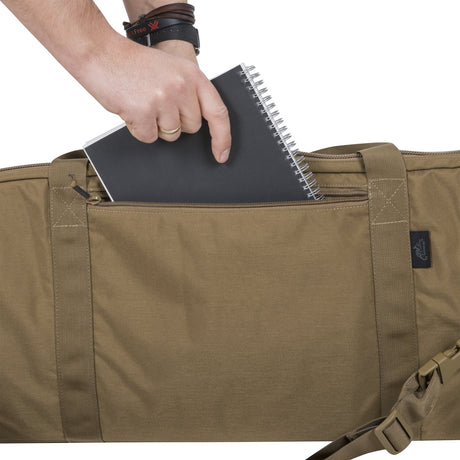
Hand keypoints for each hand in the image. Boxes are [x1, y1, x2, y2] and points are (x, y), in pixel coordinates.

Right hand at [78, 34, 230, 162]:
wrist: (101, 52)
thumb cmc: (134, 64)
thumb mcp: (172, 70)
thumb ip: (188, 93)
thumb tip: (196, 125)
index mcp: (193, 76)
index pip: (218, 112)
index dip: (222, 137)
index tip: (221, 154)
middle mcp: (181, 87)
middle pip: (191, 128)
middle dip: (177, 123)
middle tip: (158, 102)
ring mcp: (163, 100)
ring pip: (171, 135)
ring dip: (157, 126)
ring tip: (143, 102)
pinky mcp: (144, 112)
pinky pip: (149, 138)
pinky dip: (140, 129)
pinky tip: (132, 109)